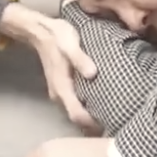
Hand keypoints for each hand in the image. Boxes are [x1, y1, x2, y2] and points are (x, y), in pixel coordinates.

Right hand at [0, 3, 99, 131]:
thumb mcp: (70, 45)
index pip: (76, 115)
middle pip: (76, 118)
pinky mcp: (62, 87)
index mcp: (62, 88)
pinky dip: (86, 107)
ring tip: (111, 114)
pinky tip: (100, 102)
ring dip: (90, 116)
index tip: (111, 123)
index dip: (92, 123)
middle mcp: (59, 95)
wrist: (40, 31)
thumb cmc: (58, 38)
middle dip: (93, 124)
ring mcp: (59, 92)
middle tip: (116, 122)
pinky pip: (74, 103)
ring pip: (74, 112)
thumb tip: (93, 74)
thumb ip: (81, 59)